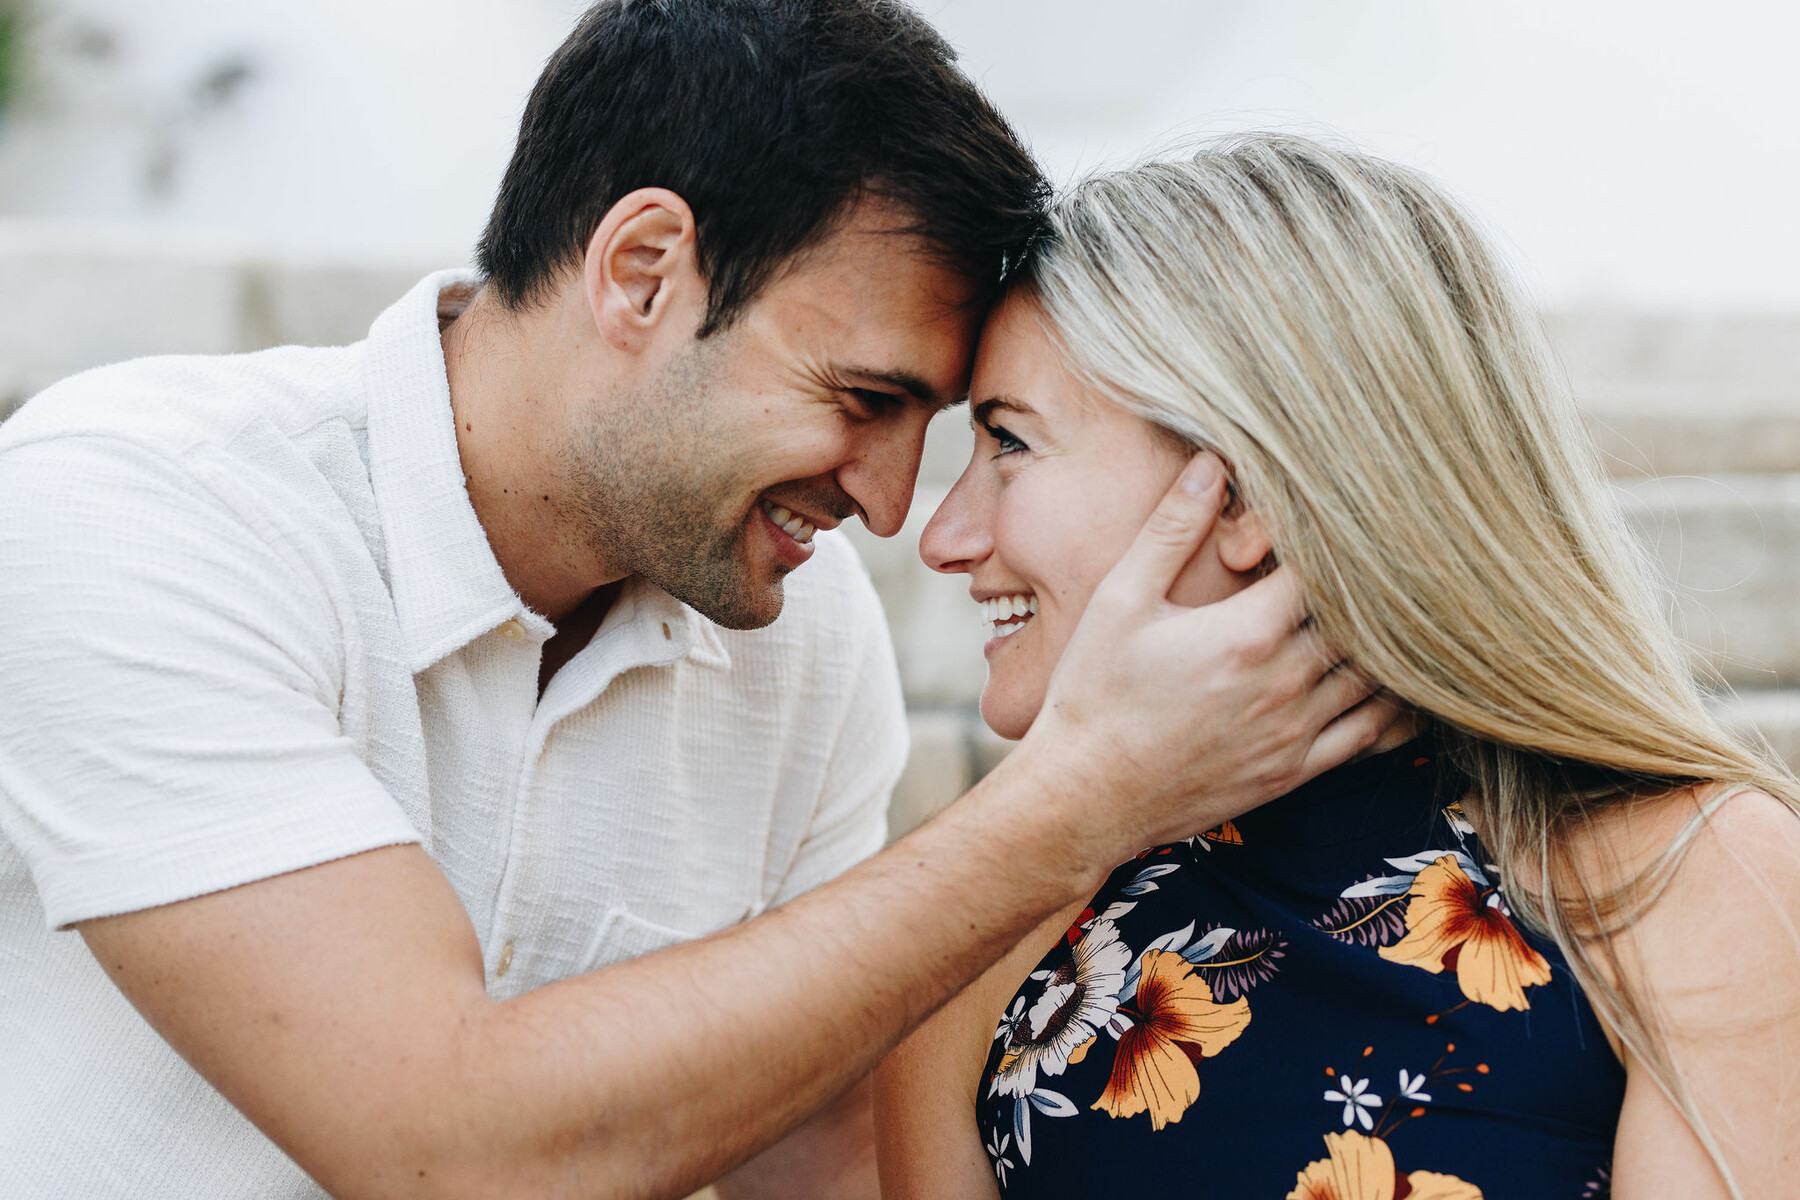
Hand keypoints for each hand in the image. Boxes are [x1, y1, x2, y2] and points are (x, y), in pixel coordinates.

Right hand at [1013, 453, 1399, 864]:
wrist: (1086, 795)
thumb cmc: (1094, 693)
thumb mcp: (1120, 599)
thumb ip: (1171, 530)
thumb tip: (1210, 463)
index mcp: (1246, 632)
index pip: (1323, 566)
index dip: (1334, 535)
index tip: (1337, 512)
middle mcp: (1284, 682)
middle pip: (1362, 619)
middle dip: (1372, 583)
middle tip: (1389, 551)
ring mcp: (1295, 731)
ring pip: (1377, 675)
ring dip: (1391, 641)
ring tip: (1403, 607)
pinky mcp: (1294, 770)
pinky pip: (1370, 735)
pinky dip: (1395, 705)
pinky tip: (1403, 683)